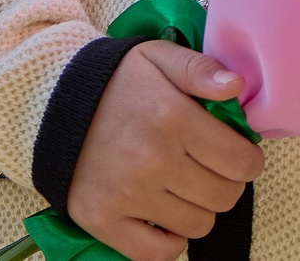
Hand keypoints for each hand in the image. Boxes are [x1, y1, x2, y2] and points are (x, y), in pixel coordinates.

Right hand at [65, 41, 263, 260]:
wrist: (52, 105)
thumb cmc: (115, 83)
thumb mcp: (158, 57)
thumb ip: (200, 68)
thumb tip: (236, 87)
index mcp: (172, 117)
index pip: (241, 162)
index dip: (248, 160)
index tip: (237, 153)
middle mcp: (152, 160)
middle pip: (224, 197)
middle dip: (225, 183)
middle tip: (207, 167)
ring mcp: (128, 195)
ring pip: (197, 226)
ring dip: (196, 208)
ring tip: (179, 184)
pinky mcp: (104, 220)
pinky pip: (158, 253)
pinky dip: (168, 239)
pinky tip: (162, 212)